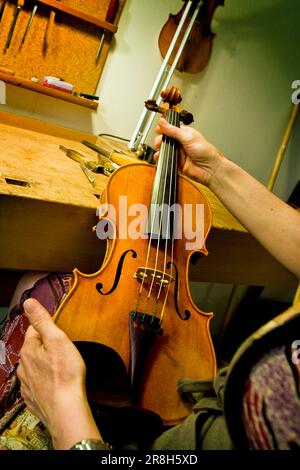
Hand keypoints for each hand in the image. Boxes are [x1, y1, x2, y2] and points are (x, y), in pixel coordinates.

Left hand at [17, 298, 100, 448]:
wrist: (65, 410)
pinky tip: (55, 385)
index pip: (34, 330)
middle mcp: (23, 367)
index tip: (60, 334)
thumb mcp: (57, 339)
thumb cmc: (65, 373)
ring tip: (60, 369)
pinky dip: (44, 383)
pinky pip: (37, 385)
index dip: (48, 329)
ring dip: (44, 366)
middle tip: (63, 351)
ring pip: (34, 368)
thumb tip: (28, 302)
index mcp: (28, 350)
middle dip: (46, 348)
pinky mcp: (32, 400)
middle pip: (34, 349)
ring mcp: (26, 385)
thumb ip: (42, 320)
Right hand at [155, 117, 224, 186]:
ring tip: (159, 149)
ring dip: (160, 149)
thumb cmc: (206, 152)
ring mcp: (179, 153)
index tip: (158, 129)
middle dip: (161, 140)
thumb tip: (163, 122)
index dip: (164, 128)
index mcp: (186, 134)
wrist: (210, 169)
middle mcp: (182, 143)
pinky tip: (160, 157)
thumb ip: (173, 130)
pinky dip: (162, 159)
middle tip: (159, 141)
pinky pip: (167, 160)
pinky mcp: (177, 163)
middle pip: (167, 139)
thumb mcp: (188, 137)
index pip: (172, 128)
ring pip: (166, 149)